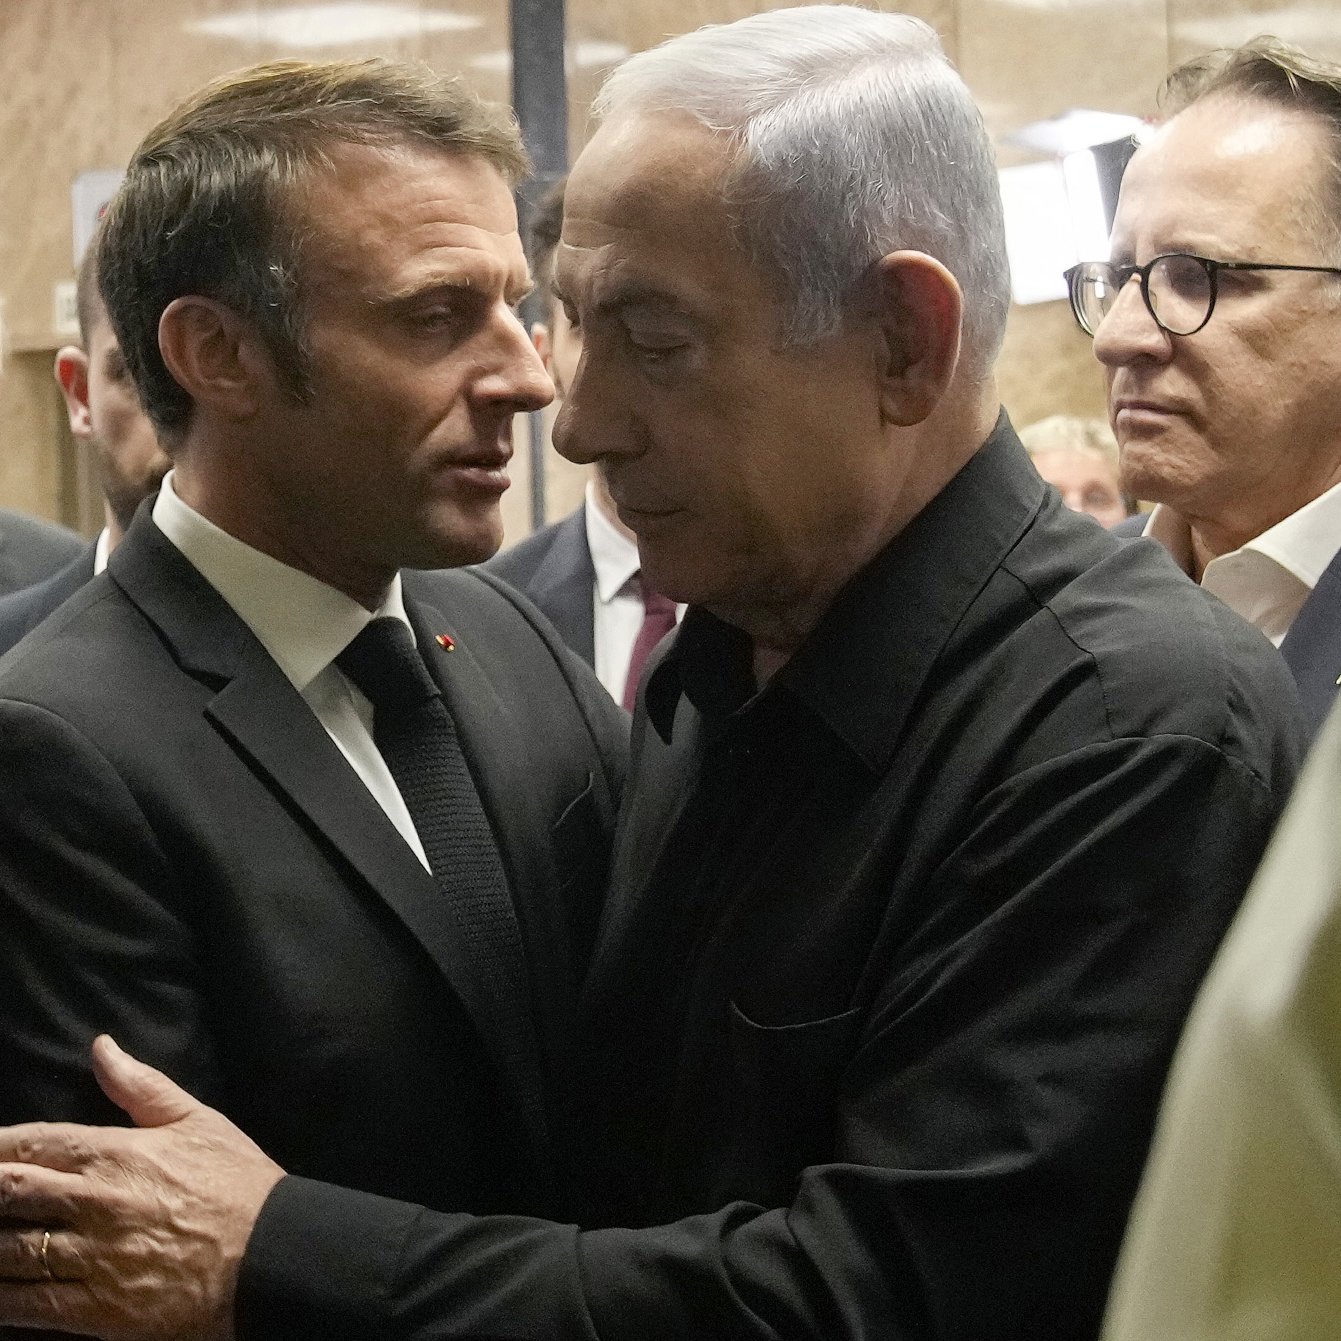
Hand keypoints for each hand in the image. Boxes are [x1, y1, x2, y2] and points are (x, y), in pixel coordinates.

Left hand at [0, 1036, 284, 1340]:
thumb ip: (141, 1085)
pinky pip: (28, 1304)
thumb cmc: (237, 1182)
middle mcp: (94, 1202)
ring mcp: (91, 1258)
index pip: (34, 1143)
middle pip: (8, 1193)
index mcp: (116, 1153)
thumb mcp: (197, 1120)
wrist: (271, 1253)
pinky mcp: (96, 1310)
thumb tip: (100, 1047)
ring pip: (8, 1251)